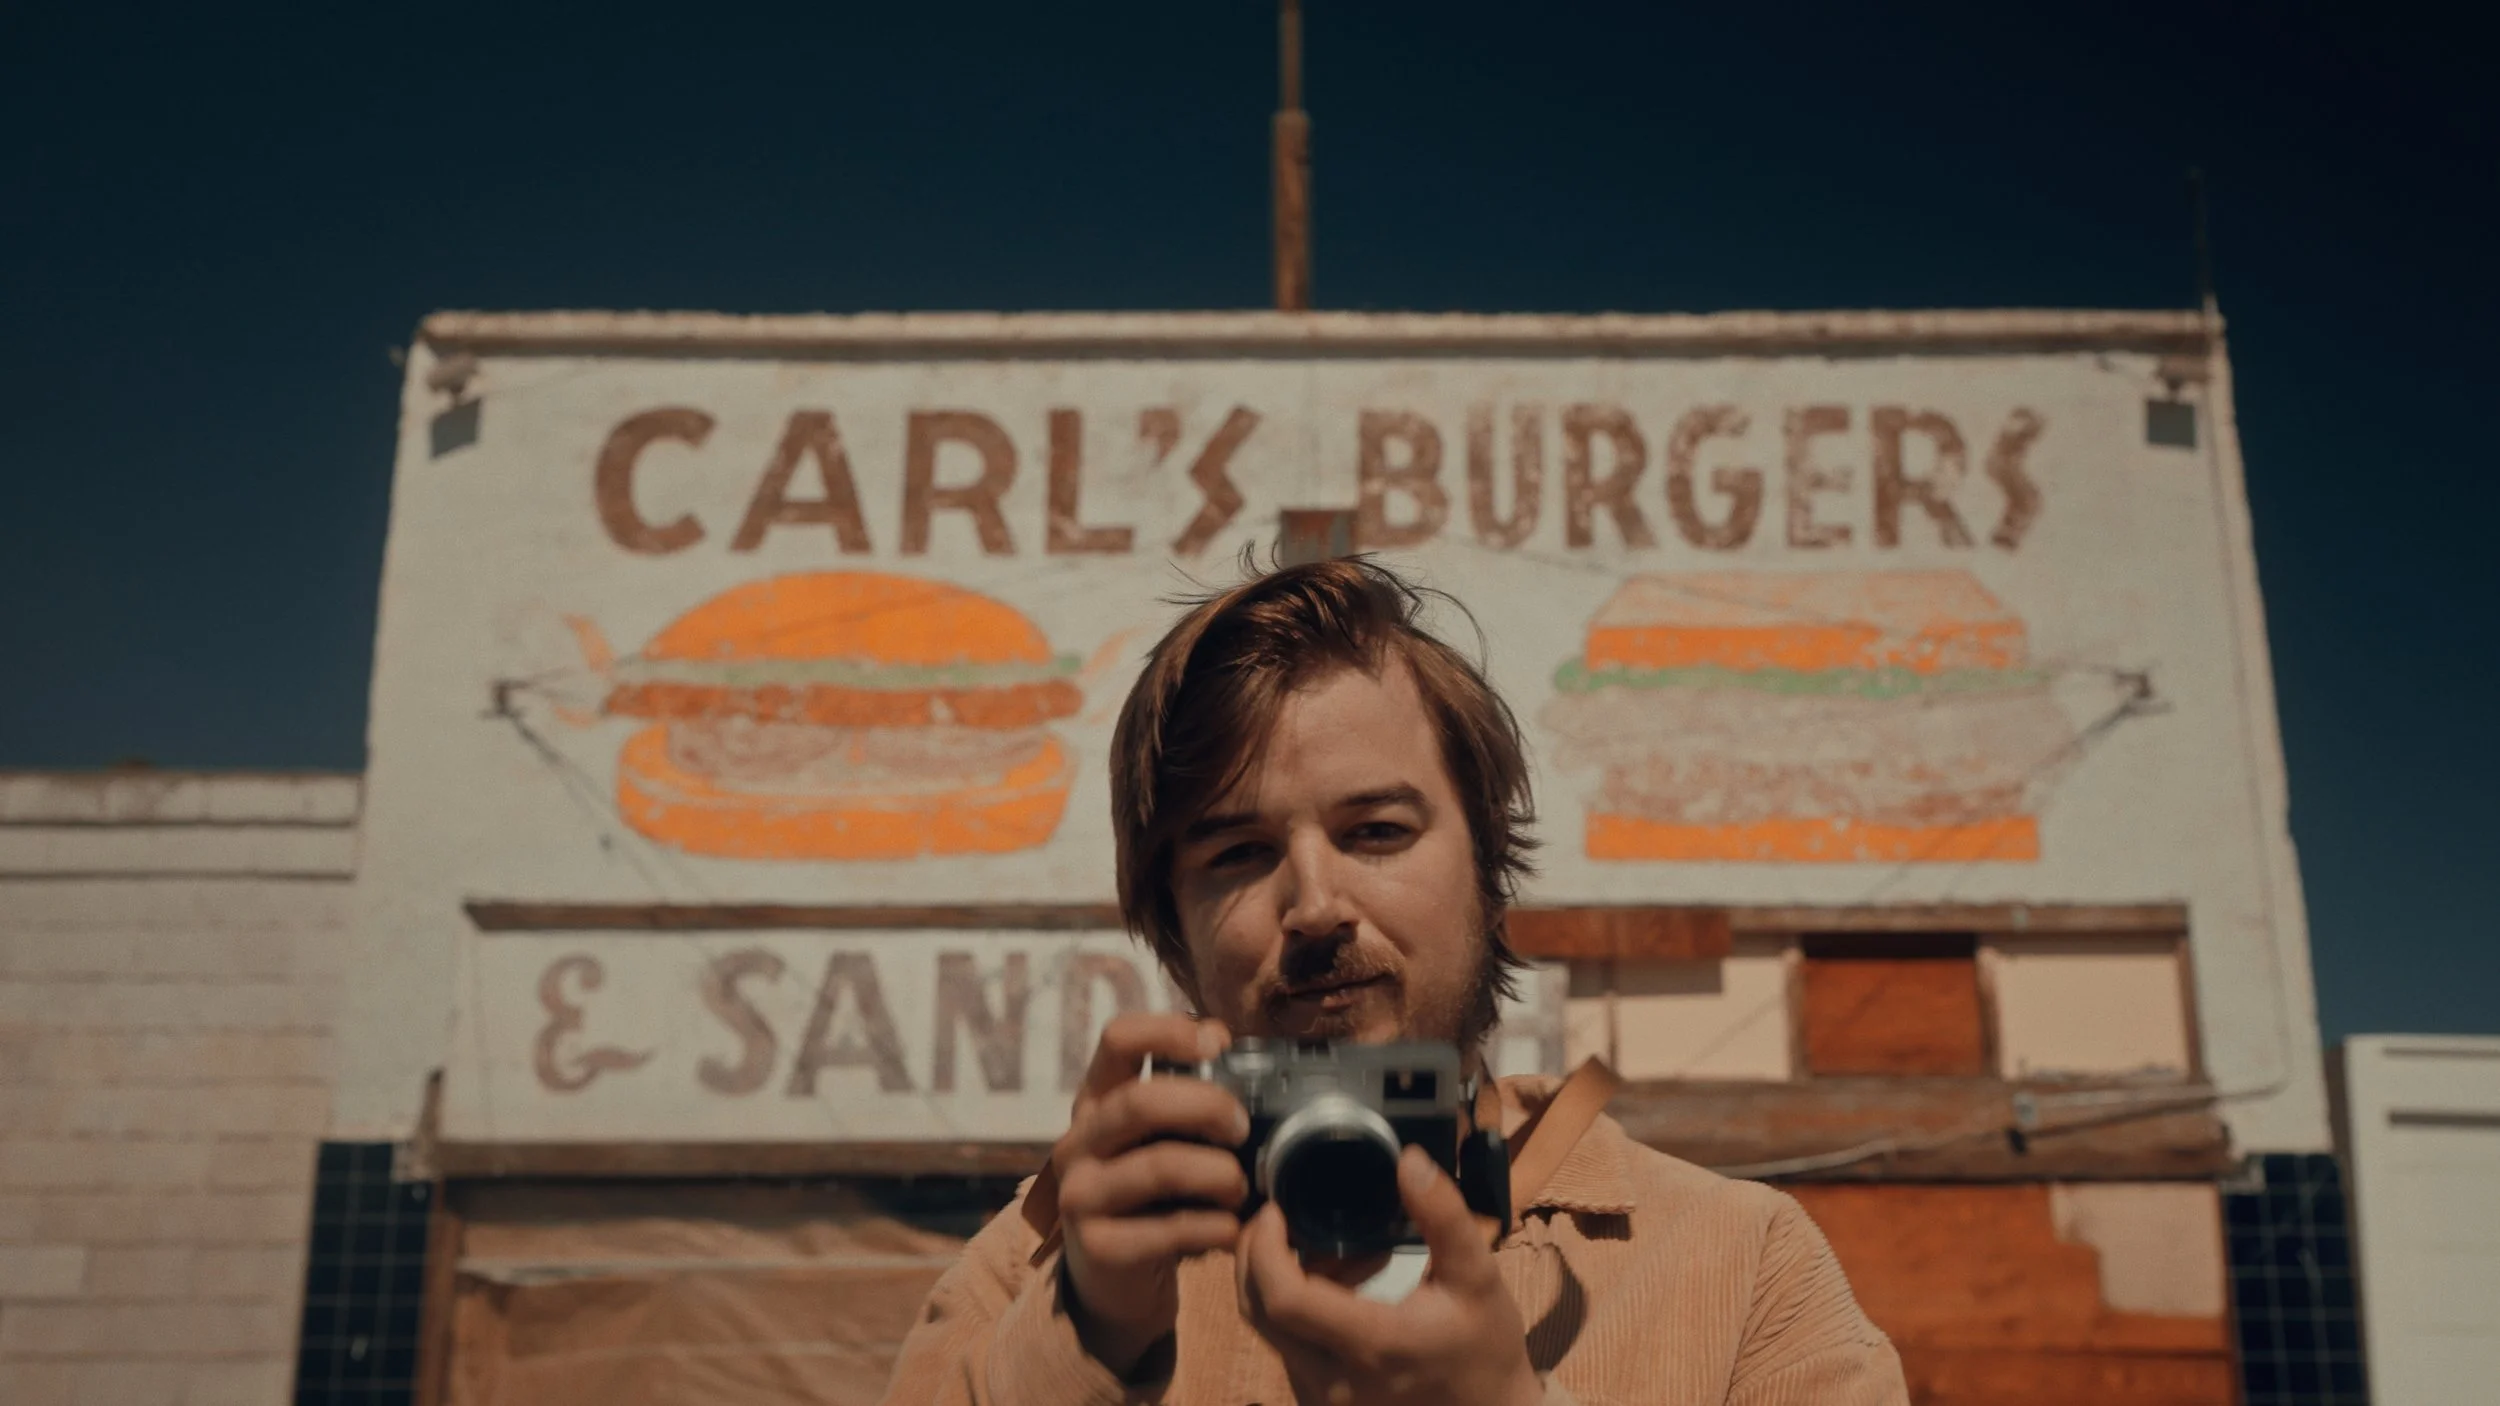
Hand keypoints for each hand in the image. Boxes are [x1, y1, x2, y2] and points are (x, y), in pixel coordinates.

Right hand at [1054, 1013, 1250, 1377]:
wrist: (1112, 1279)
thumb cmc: (1149, 1195)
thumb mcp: (1159, 1139)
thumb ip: (1185, 1098)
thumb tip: (1228, 1042)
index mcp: (1096, 1101)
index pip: (1118, 1040)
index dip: (1168, 1030)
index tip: (1216, 1043)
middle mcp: (1078, 1142)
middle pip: (1139, 1103)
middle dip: (1206, 1107)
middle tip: (1241, 1128)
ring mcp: (1081, 1196)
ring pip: (1159, 1166)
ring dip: (1219, 1174)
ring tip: (1242, 1188)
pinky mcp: (1099, 1247)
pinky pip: (1171, 1230)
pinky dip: (1216, 1227)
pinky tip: (1234, 1230)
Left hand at [1236, 1144, 1541, 1405]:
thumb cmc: (1485, 1347)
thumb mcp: (1477, 1275)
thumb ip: (1443, 1215)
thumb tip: (1409, 1160)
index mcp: (1373, 1345)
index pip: (1284, 1299)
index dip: (1265, 1250)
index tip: (1276, 1210)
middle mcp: (1334, 1382)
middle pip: (1259, 1311)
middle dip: (1259, 1257)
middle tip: (1282, 1217)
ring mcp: (1323, 1399)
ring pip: (1269, 1330)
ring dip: (1282, 1282)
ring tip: (1333, 1248)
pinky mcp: (1320, 1402)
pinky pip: (1287, 1349)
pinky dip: (1297, 1310)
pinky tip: (1342, 1285)